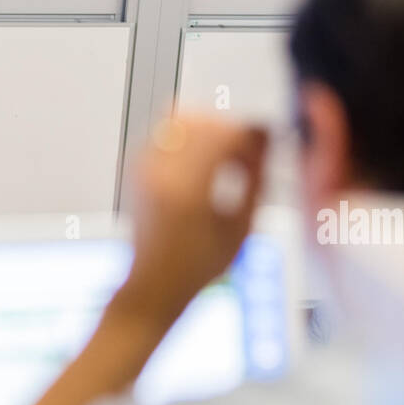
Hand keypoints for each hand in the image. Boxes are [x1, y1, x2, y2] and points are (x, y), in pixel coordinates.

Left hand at [115, 116, 267, 324]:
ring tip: (224, 157)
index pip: (224, 133)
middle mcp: (159, 174)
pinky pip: (165, 134)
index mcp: (187, 190)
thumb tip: (265, 142)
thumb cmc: (195, 267)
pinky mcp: (138, 171)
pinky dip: (188, 137)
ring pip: (180, 119)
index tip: (265, 142)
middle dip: (230, 129)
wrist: (154, 285)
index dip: (251, 135)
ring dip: (208, 129)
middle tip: (245, 151)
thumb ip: (256, 178)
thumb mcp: (240, 228)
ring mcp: (144, 170)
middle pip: (202, 118)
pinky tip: (203, 162)